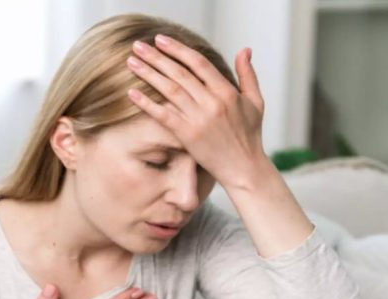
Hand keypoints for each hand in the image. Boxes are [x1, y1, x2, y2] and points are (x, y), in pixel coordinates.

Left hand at [126, 34, 269, 188]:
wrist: (244, 168)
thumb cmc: (249, 136)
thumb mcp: (255, 102)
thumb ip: (248, 74)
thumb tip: (244, 49)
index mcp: (227, 92)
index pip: (199, 63)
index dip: (178, 49)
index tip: (161, 40)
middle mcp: (212, 103)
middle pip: (180, 73)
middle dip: (156, 57)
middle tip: (138, 46)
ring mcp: (199, 119)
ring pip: (170, 90)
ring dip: (148, 74)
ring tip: (131, 62)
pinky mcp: (189, 136)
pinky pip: (164, 116)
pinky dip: (147, 103)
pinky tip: (132, 93)